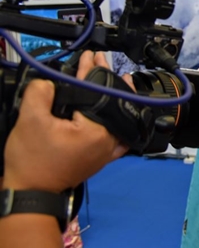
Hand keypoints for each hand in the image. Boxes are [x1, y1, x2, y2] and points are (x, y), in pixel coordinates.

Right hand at [3, 51, 128, 192]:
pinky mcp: (102, 157)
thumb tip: (49, 80)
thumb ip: (40, 93)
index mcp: (96, 130)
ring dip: (115, 96)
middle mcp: (108, 140)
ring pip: (118, 117)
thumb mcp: (30, 121)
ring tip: (116, 78)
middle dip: (104, 78)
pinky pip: (118, 134)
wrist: (32, 192)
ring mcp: (107, 151)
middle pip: (111, 102)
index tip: (89, 56)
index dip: (89, 70)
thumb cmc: (32, 162)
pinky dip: (118, 118)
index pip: (96, 92)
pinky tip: (119, 110)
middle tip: (99, 60)